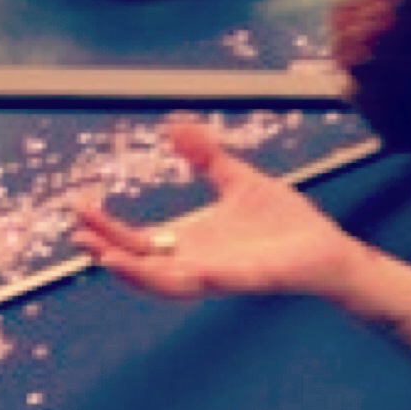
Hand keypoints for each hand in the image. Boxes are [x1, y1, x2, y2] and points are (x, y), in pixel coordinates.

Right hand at [72, 120, 370, 302]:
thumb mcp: (238, 179)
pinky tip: (186, 265)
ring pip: (174, 283)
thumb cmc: (287, 223)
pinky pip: (225, 281)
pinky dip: (202, 276)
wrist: (330, 250)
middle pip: (145, 265)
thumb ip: (206, 157)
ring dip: (140, 274)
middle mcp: (203, 264)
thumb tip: (173, 126)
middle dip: (111, 252)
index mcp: (194, 242)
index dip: (108, 229)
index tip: (80, 208)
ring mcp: (227, 275)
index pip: (139, 241)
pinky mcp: (256, 279)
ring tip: (110, 259)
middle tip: (81, 236)